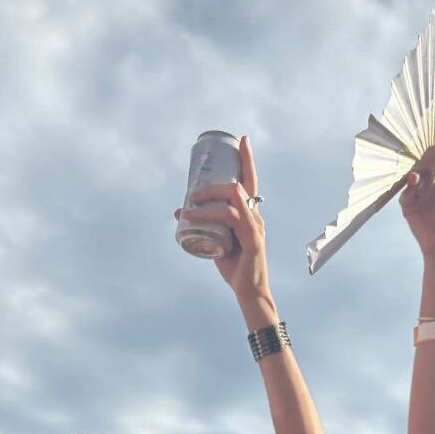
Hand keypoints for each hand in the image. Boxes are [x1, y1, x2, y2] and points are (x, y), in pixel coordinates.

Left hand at [175, 136, 274, 314]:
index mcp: (249, 214)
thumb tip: (179, 210)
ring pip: (232, 201)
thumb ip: (203, 225)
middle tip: (193, 190)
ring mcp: (255, 228)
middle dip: (219, 179)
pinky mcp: (253, 240)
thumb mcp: (215, 242)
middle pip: (242, 185)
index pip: (250, 181)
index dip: (247, 160)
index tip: (242, 140)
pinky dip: (212, 215)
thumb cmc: (234, 268)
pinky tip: (196, 215)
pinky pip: (233, 220)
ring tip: (189, 204)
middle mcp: (255, 217)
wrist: (249, 293)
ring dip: (208, 199)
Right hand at [399, 141, 434, 268]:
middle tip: (416, 151)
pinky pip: (405, 194)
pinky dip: (407, 191)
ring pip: (413, 178)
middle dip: (420, 159)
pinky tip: (412, 191)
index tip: (430, 134)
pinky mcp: (410, 207)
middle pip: (424, 165)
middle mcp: (434, 185)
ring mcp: (421, 195)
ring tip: (415, 179)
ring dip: (413, 176)